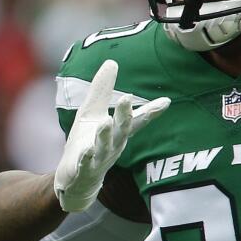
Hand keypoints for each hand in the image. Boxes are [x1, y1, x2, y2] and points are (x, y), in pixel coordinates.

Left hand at [54, 60, 167, 212]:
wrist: (74, 179)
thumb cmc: (87, 143)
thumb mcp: (93, 113)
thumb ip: (103, 90)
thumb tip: (112, 61)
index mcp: (117, 132)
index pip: (135, 120)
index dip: (150, 111)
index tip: (166, 102)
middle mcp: (112, 145)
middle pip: (122, 130)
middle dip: (125, 115)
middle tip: (127, 98)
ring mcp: (98, 159)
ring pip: (104, 146)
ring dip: (105, 135)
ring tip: (105, 122)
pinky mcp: (82, 170)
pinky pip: (85, 164)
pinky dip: (86, 158)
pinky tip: (85, 151)